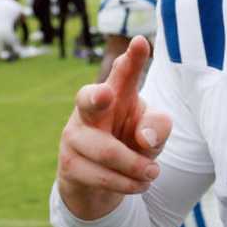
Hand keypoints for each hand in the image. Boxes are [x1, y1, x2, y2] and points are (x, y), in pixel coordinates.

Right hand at [56, 36, 171, 219]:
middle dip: (97, 96)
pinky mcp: (69, 164)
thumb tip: (144, 140)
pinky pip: (101, 177)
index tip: (140, 42)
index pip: (123, 73)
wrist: (102, 182)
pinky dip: (128, 184)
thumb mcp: (152, 134)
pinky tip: (141, 184)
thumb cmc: (131, 143)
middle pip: (88, 99)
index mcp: (116, 93)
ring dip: (137, 167)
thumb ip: (157, 127)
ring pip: (107, 152)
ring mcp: (75, 136)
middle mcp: (90, 110)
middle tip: (107, 93)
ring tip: (154, 172)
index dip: (132, 59)